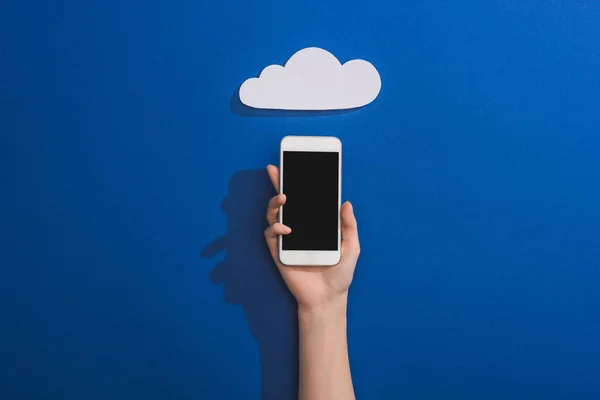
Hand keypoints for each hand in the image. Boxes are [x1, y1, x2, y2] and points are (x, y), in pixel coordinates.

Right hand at [264, 165, 359, 310]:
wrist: (328, 298)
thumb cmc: (340, 273)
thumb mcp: (351, 247)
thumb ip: (349, 226)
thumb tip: (346, 203)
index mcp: (315, 224)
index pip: (305, 200)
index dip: (298, 183)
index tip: (295, 165)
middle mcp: (299, 228)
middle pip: (285, 202)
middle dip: (278, 184)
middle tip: (276, 170)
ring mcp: (286, 239)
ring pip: (274, 214)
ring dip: (275, 204)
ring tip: (284, 198)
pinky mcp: (278, 252)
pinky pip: (270, 235)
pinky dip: (275, 228)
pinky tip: (286, 228)